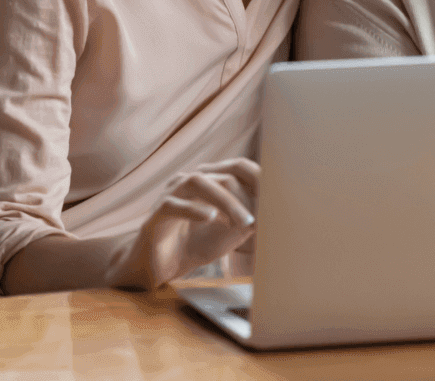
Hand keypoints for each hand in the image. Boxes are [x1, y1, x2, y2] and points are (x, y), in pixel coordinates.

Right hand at [110, 158, 259, 289]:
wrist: (158, 267)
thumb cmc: (194, 244)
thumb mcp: (228, 233)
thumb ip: (246, 221)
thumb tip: (271, 213)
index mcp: (208, 181)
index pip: (237, 166)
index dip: (258, 177)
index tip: (278, 195)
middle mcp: (189, 181)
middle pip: (223, 173)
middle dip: (246, 194)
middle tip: (260, 218)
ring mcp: (171, 194)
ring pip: (199, 182)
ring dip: (225, 201)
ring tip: (243, 222)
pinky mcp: (156, 214)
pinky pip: (174, 204)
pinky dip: (194, 209)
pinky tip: (210, 218)